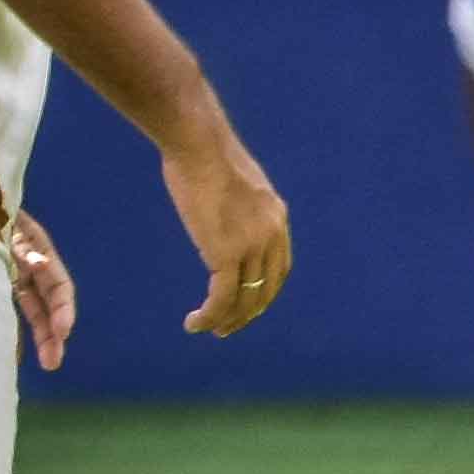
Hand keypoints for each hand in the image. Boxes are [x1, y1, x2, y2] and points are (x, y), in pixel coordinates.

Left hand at [0, 204, 76, 372]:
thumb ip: (18, 244)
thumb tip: (41, 263)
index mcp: (34, 248)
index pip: (58, 285)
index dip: (63, 309)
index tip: (63, 331)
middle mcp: (28, 263)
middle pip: (49, 302)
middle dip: (54, 332)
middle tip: (53, 363)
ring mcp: (14, 272)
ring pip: (35, 308)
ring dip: (43, 335)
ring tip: (50, 363)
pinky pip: (13, 306)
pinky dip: (16, 326)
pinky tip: (18, 350)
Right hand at [162, 131, 289, 336]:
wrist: (198, 144)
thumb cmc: (202, 151)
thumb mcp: (230, 177)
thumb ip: (233, 200)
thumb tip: (217, 201)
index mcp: (275, 215)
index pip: (278, 266)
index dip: (263, 290)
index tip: (245, 302)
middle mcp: (271, 234)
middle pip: (266, 288)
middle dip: (248, 312)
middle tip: (228, 327)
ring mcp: (251, 246)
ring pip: (244, 299)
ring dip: (227, 320)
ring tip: (208, 329)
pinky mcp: (226, 254)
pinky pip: (222, 297)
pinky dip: (210, 316)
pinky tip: (195, 323)